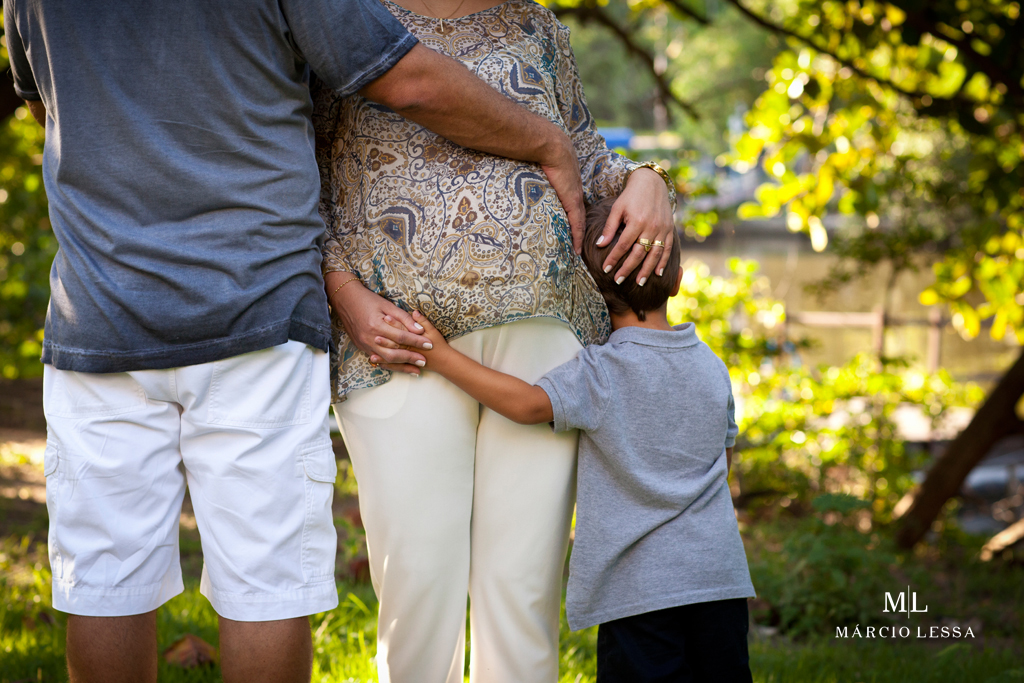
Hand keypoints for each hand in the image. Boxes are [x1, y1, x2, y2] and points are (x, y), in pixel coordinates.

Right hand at [328, 274, 430, 375]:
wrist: (345, 299)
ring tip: (416, 370)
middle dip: (410, 358)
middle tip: (424, 361)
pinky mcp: (361, 347)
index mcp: (376, 325)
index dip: (416, 341)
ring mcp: (364, 344)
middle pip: (393, 353)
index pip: (401, 337)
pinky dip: (390, 364)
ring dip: (401, 366)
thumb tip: (420, 329)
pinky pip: (377, 359)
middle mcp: (369, 338)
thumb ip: (403, 318)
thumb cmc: (368, 299)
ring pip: (385, 360)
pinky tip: (400, 367)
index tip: (429, 344)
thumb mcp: (387, 305)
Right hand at [539, 134, 585, 253]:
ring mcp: (575, 198)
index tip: (574, 231)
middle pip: (579, 217)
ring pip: (580, 223)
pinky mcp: (572, 202)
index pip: (575, 207)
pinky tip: (577, 250)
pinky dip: (577, 238)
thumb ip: (540, 174)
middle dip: (579, 232)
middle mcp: (575, 193)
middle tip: (578, 247)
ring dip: (579, 238)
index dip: (575, 220)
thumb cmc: (544, 152)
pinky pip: (577, 224)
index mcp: (570, 186)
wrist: (552, 146)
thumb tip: (526, 175)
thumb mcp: (544, 166)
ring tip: (577, 252)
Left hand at [596, 168, 674, 284]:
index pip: (623, 245)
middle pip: (638, 253)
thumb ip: (609, 227)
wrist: (652, 183)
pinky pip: (667, 249)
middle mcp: (651, 226)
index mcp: (636, 221)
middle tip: (618, 281)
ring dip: (647, 270)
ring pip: (654, 254)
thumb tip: (599, 245)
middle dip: (628, 268)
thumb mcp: (617, 209)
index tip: (606, 270)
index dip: (614, 259)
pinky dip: (663, 262)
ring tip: (639, 283)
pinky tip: (658, 274)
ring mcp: (662, 229)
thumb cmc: (631, 197)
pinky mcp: (669, 229)